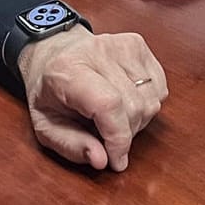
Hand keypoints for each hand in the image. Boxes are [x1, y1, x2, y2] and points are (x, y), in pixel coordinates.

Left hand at [16, 27, 167, 171]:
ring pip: (151, 100)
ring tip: (114, 119)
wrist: (54, 52)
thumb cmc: (49, 91)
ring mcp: (121, 45)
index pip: (108, 104)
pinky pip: (159, 88)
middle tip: (107, 138)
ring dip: (137, 121)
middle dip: (125, 135)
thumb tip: (102, 160)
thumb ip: (71, 146)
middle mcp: (97, 52)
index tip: (117, 160)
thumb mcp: (45, 127)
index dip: (118, 138)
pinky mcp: (137, 44)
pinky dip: (147, 104)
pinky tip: (127, 102)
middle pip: (133, 106)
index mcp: (67, 70)